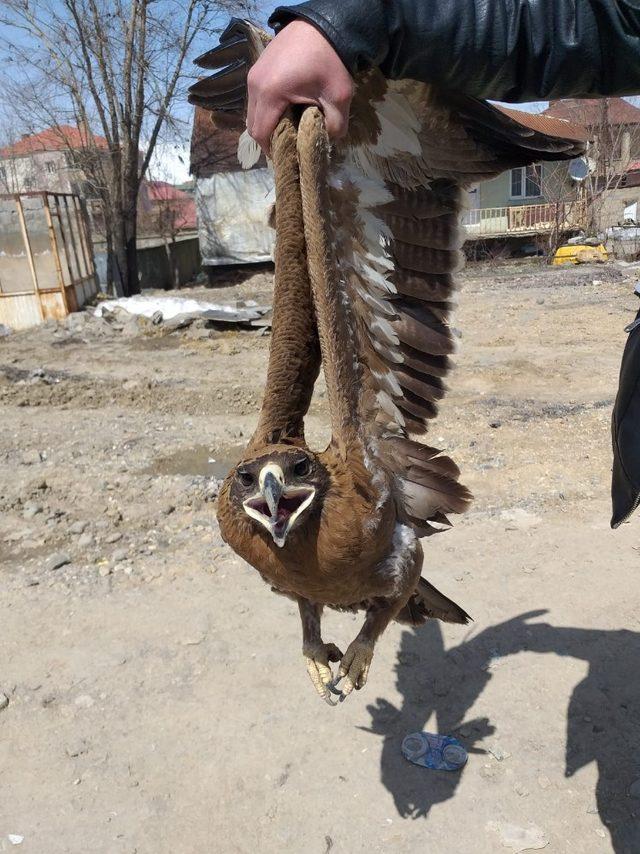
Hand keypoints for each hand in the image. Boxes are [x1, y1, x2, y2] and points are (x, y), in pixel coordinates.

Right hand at [247, 19, 353, 154]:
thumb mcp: (339, 98)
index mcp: (270, 93)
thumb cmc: (330, 60)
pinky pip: (256, 96)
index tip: (287, 156)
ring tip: (288, 125)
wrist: (325, 24)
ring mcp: (254, 73)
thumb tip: (327, 141)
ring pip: (253, 110)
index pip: (261, 133)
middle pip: (252, 124)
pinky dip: (267, 107)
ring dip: (268, 121)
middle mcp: (255, 84)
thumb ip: (334, 127)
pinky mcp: (258, 66)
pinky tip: (286, 106)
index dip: (272, 150)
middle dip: (269, 138)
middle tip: (288, 143)